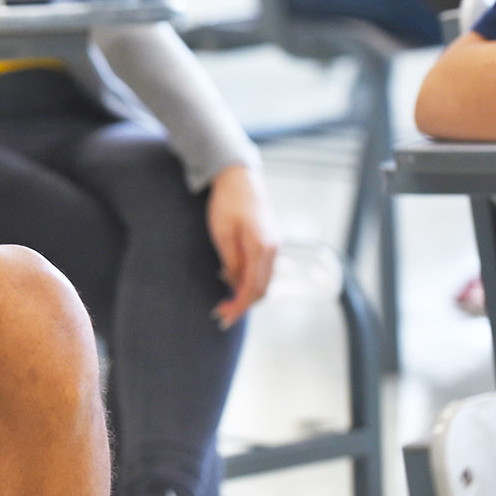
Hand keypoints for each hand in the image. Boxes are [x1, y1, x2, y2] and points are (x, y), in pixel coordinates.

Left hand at [206, 164, 278, 328]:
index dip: (239, 306)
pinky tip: (233, 283)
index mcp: (261, 247)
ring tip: (226, 303)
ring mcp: (274, 246)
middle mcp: (273, 249)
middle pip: (261, 288)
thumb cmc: (226, 203)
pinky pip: (262, 270)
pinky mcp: (270, 242)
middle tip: (222, 315)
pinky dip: (249, 281)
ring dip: (246, 294)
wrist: (239, 179)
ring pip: (263, 281)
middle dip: (242, 305)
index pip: (252, 287)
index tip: (225, 317)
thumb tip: (233, 283)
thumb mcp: (221, 232)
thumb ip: (231, 260)